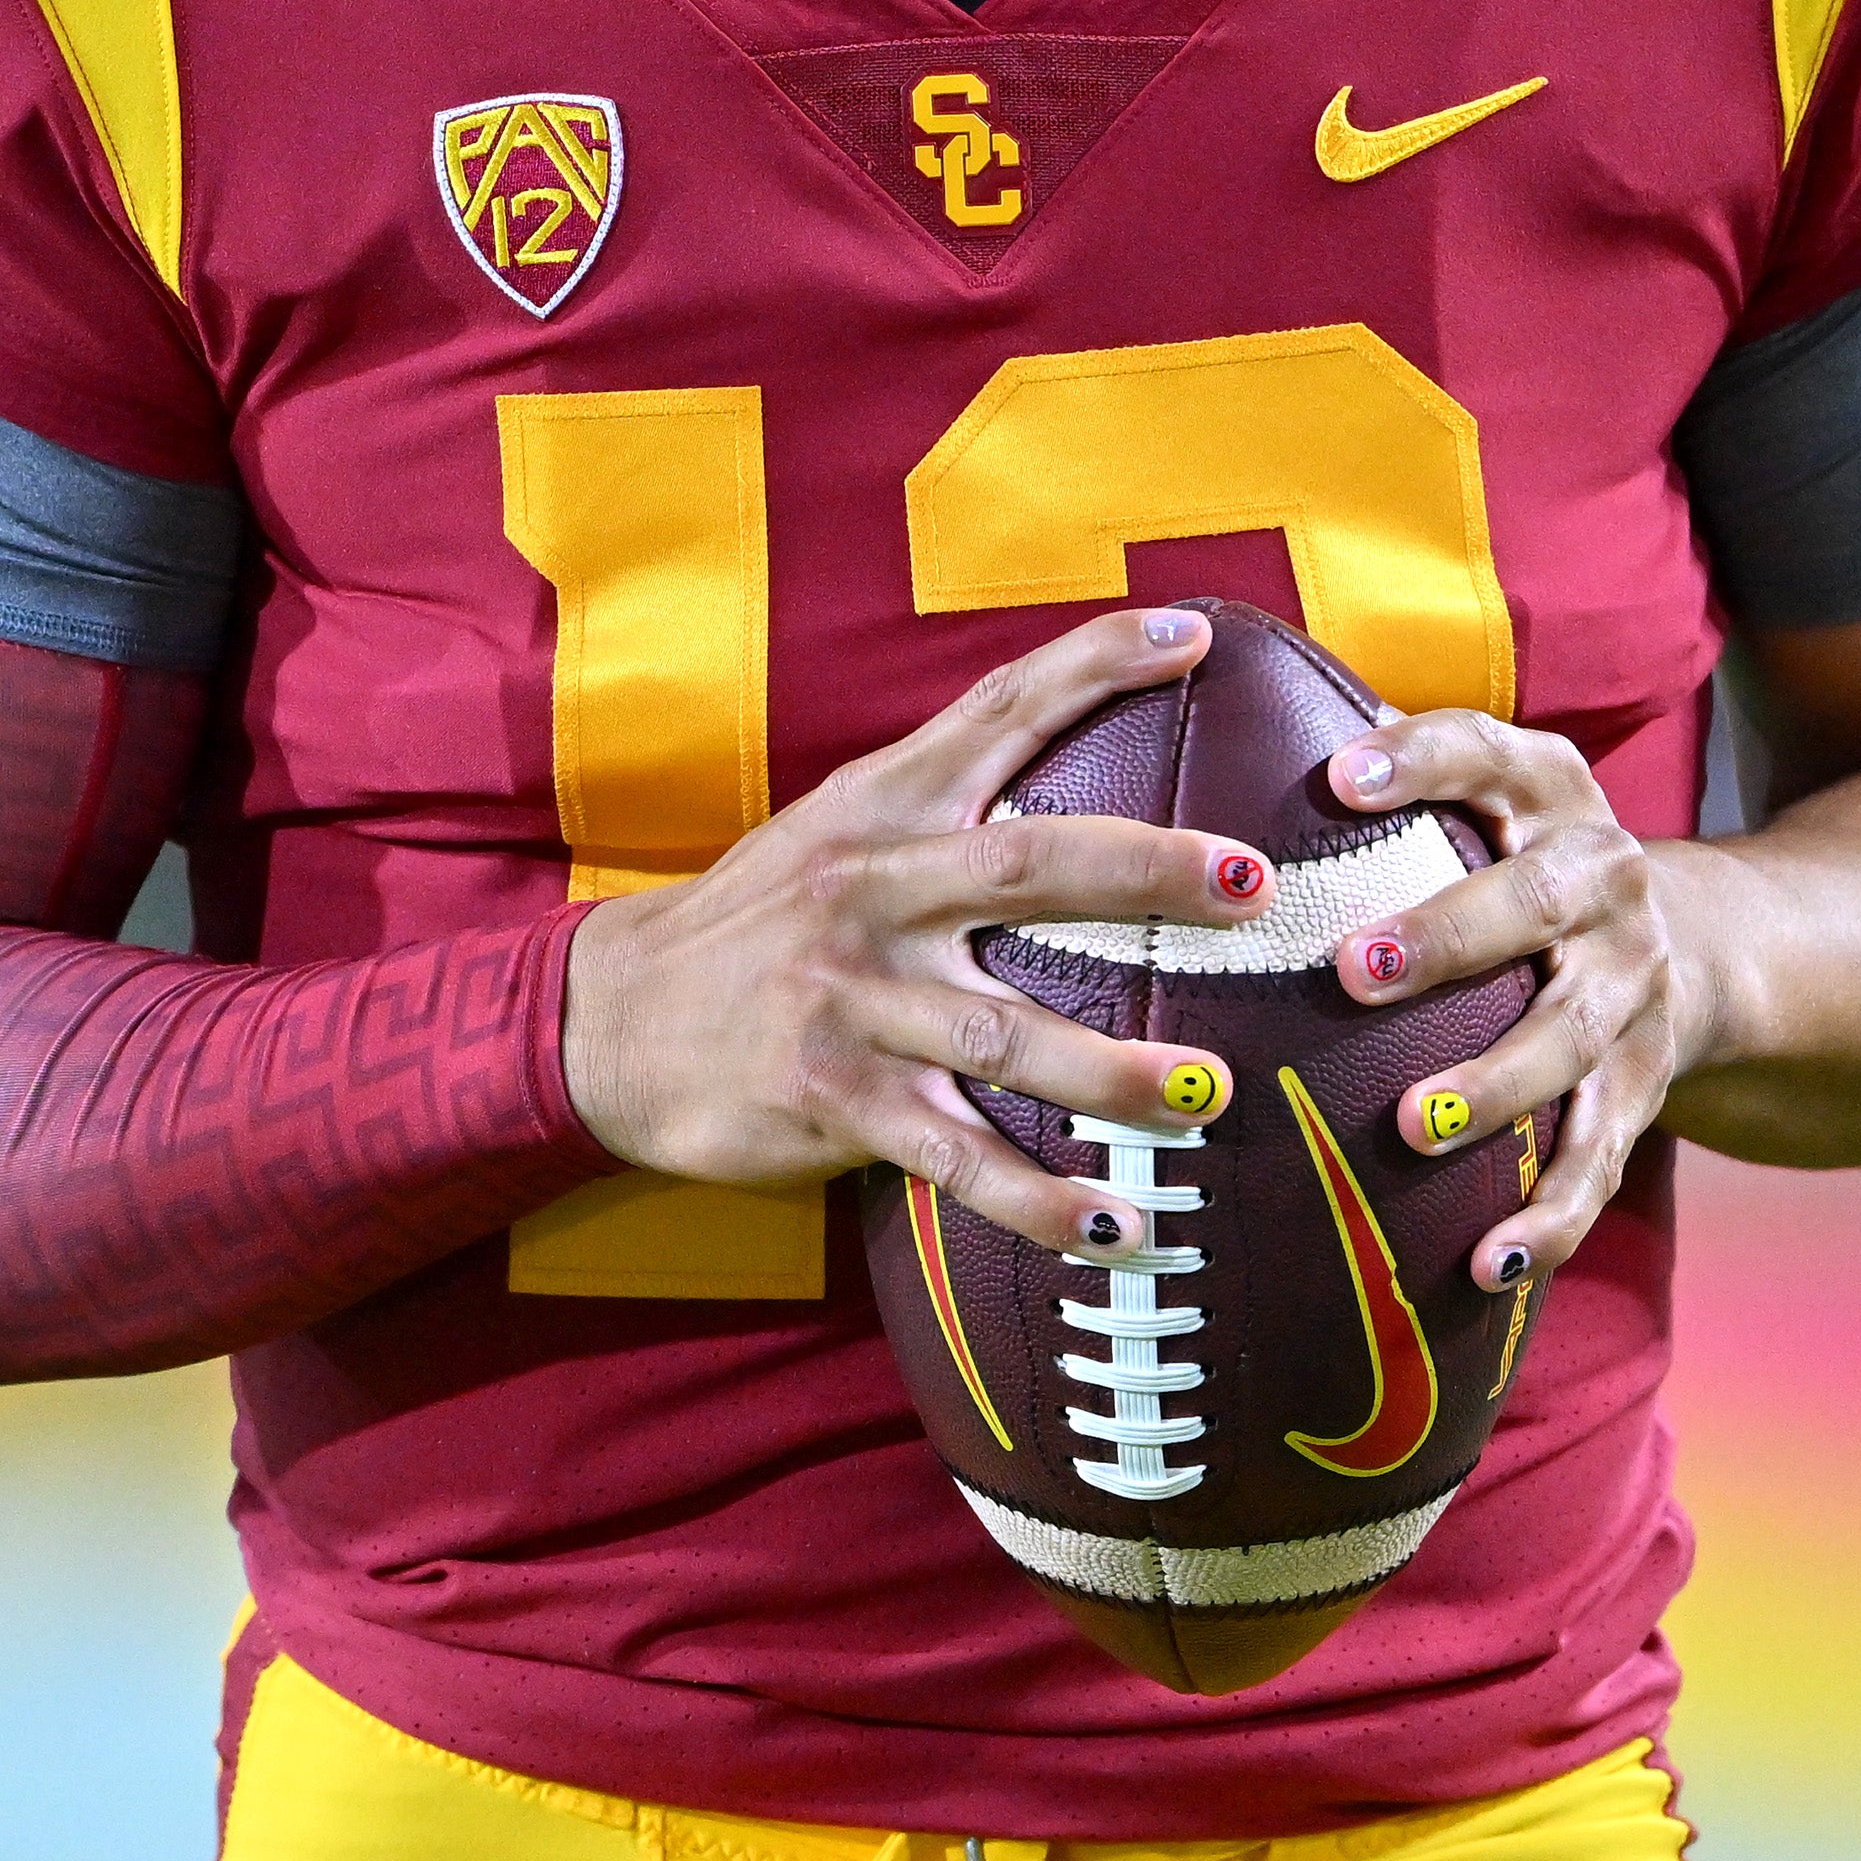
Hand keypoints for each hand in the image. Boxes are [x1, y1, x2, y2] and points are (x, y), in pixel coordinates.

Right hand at [557, 603, 1272, 1257]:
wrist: (610, 1019)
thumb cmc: (759, 916)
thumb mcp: (840, 827)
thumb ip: (948, 791)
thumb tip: (1087, 755)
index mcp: (883, 805)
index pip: (999, 711)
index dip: (1094, 664)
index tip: (1190, 633)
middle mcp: (873, 890)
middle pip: (1029, 868)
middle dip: (1147, 872)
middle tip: (1249, 882)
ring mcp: (853, 1000)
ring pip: (1006, 1033)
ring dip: (1115, 1071)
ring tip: (1208, 1091)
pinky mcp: (834, 1100)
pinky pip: (955, 1156)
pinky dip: (1036, 1200)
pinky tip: (1112, 1227)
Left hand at [1325, 714, 1713, 1293]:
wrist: (1694, 944)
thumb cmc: (1520, 858)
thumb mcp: (1484, 791)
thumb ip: (1385, 760)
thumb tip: (1227, 707)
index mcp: (1551, 794)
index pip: (1488, 754)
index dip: (1420, 759)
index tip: (1336, 776)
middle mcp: (1606, 882)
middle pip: (1537, 904)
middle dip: (1449, 936)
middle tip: (1353, 969)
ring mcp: (1632, 991)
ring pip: (1570, 1039)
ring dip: (1495, 1086)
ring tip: (1412, 1124)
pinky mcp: (1642, 1088)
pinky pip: (1599, 1161)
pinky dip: (1548, 1217)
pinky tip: (1485, 1261)